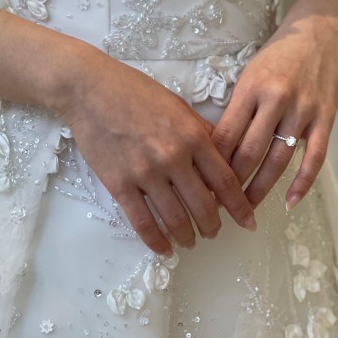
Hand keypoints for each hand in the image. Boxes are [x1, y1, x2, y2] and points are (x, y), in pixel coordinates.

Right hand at [58, 50, 257, 256]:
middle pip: (204, 206)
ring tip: (190, 241)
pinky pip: (142, 222)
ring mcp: (145, 173)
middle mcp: (173, 157)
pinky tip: (164, 249)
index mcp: (193, 135)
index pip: (225, 180)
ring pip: (175, 219)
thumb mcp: (178, 105)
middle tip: (214, 233)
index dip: (239, 206)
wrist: (90, 89)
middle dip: (213, 226)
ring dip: (187, 236)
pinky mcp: (119, 184)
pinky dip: (156, 241)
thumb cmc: (134, 91)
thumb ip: (202, 132)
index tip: (247, 220)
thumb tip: (222, 156)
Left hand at [211, 15, 337, 209]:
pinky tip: (289, 202)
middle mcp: (276, 100)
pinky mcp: (325, 119)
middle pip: (249, 152)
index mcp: (250, 89)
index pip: (225, 135)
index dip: (212, 164)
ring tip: (246, 210)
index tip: (201, 185)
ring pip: (278, 160)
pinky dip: (302, 184)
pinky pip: (314, 159)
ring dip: (260, 189)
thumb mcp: (247, 76)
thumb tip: (215, 151)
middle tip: (219, 205)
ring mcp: (303, 111)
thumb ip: (236, 110)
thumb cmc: (276, 57)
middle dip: (231, 184)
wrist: (316, 35)